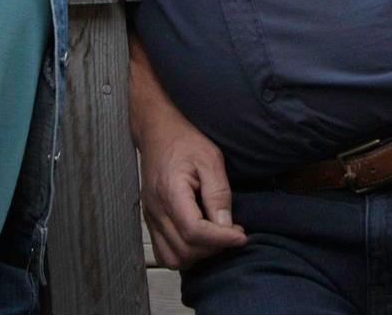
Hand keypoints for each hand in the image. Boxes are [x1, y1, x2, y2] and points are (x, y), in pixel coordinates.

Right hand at [135, 108, 246, 267]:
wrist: (158, 132)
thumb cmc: (184, 141)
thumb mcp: (210, 159)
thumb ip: (218, 193)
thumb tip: (227, 226)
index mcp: (170, 192)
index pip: (194, 231)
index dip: (221, 239)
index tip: (241, 235)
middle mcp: (156, 209)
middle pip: (185, 249)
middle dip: (214, 247)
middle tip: (233, 234)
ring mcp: (150, 217)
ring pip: (173, 258)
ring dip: (199, 254)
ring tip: (217, 238)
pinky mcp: (151, 221)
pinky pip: (164, 253)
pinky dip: (184, 255)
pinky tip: (200, 241)